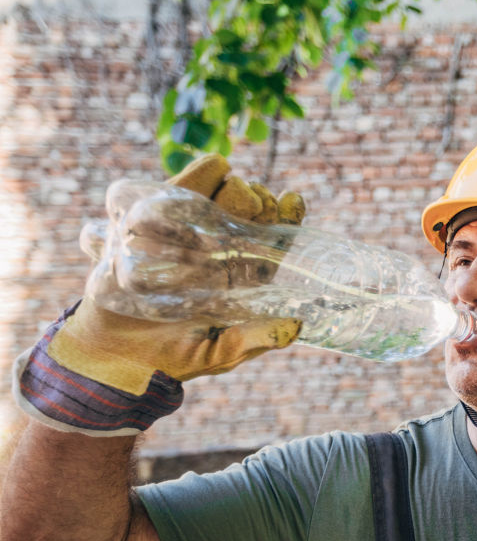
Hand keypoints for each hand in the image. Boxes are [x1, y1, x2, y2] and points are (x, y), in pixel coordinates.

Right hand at [13, 154, 307, 435]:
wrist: (116, 356)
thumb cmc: (176, 356)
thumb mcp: (221, 352)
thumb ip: (254, 339)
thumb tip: (295, 326)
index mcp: (242, 276)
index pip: (272, 238)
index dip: (286, 215)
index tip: (291, 199)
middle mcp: (215, 251)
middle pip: (246, 209)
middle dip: (258, 198)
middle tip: (257, 201)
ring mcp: (180, 237)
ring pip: (211, 194)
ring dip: (227, 186)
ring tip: (234, 190)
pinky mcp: (145, 228)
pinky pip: (165, 196)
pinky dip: (185, 184)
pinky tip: (194, 184)